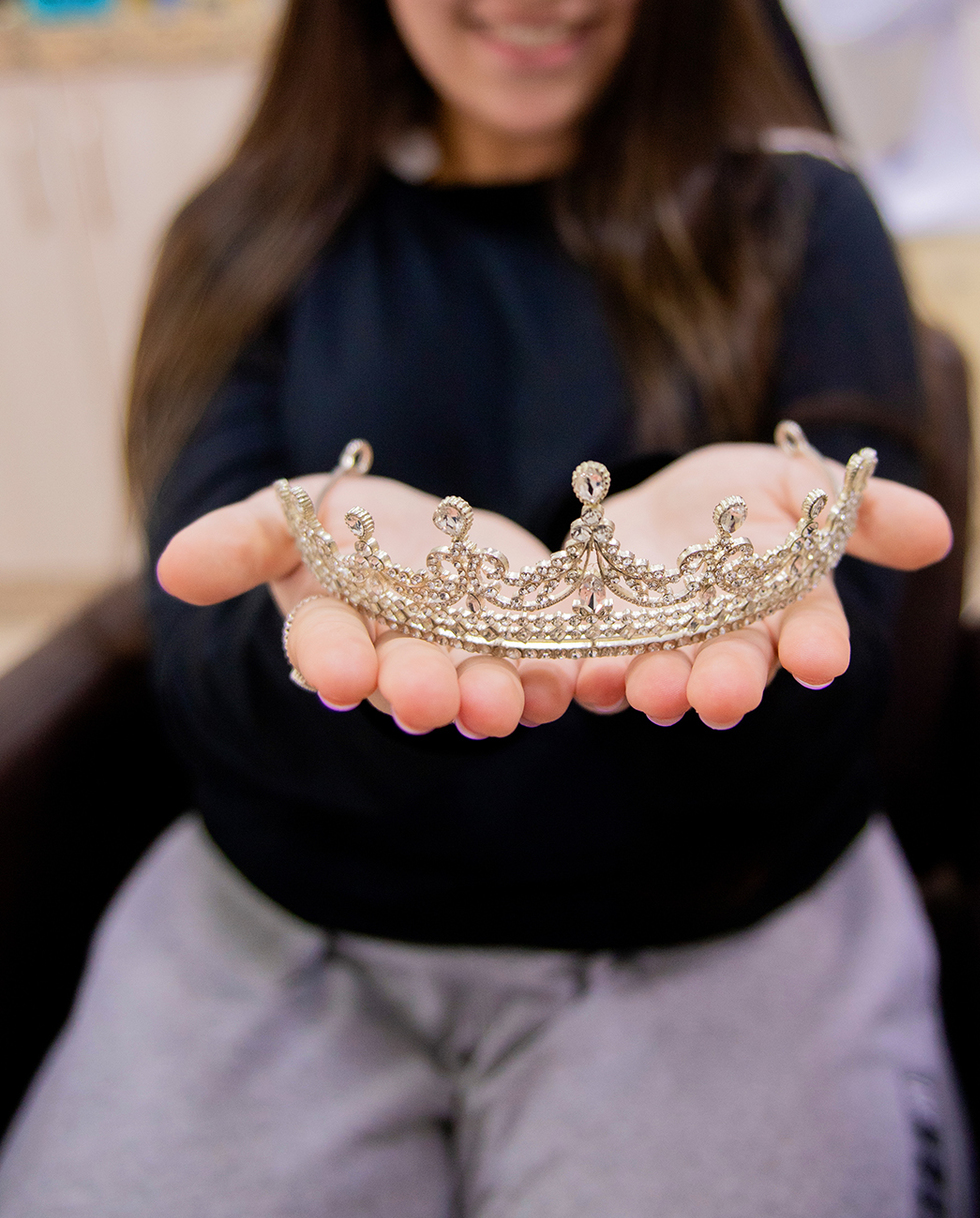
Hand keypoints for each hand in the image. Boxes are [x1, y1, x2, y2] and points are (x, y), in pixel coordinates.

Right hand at [156, 472, 575, 738]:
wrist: (422, 528)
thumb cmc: (340, 525)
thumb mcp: (287, 515)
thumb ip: (241, 542)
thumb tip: (171, 568)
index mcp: (335, 629)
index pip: (325, 649)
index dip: (332, 660)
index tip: (339, 670)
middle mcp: (398, 658)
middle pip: (406, 680)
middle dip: (418, 691)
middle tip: (430, 699)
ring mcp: (464, 661)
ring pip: (477, 690)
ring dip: (493, 699)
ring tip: (507, 702)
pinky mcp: (526, 649)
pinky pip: (542, 674)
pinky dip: (555, 681)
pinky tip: (569, 683)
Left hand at [572, 441, 951, 729]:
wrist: (657, 505)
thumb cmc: (744, 499)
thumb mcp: (800, 482)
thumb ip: (862, 511)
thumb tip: (938, 531)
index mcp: (787, 607)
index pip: (811, 632)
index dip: (816, 646)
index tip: (822, 658)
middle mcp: (729, 641)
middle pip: (736, 668)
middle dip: (730, 683)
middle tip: (724, 696)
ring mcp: (665, 651)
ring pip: (666, 680)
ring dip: (660, 688)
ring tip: (655, 691)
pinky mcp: (602, 647)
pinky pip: (595, 669)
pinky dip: (589, 677)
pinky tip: (584, 677)